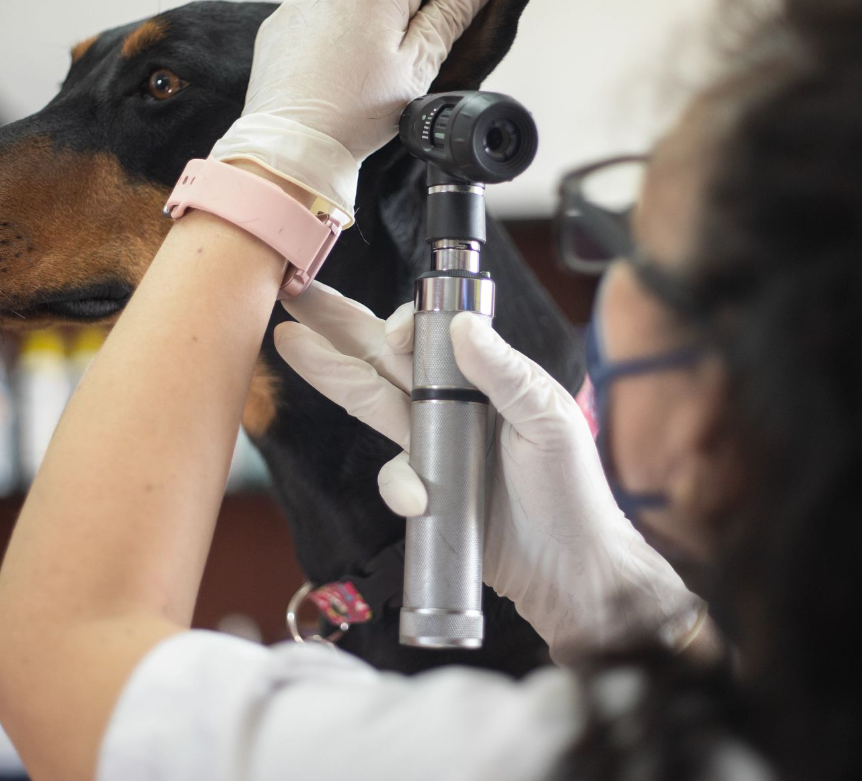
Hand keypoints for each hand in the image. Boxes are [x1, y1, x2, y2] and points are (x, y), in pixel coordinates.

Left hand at [210, 0, 496, 223]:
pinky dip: (327, 43)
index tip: (445, 18)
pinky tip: (329, 77)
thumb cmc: (356, 113)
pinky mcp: (279, 27)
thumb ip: (450, 17)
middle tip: (397, 66)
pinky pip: (316, 23)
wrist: (293, 146)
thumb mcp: (418, 67)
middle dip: (399, 18)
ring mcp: (302, 4)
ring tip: (358, 77)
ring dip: (361, 30)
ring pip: (350, 7)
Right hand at [273, 283, 704, 663]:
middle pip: (385, 356)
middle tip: (296, 293)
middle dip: (339, 324)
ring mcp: (434, 445)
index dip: (403, 326)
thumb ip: (506, 373)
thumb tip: (463, 325)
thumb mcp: (549, 421)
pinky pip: (393, 476)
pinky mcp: (424, 487)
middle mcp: (453, 404)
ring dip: (330, 374)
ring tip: (289, 342)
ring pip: (371, 401)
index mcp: (486, 376)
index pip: (431, 336)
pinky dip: (399, 486)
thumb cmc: (572, 491)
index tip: (393, 334)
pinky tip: (418, 500)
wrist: (569, 569)